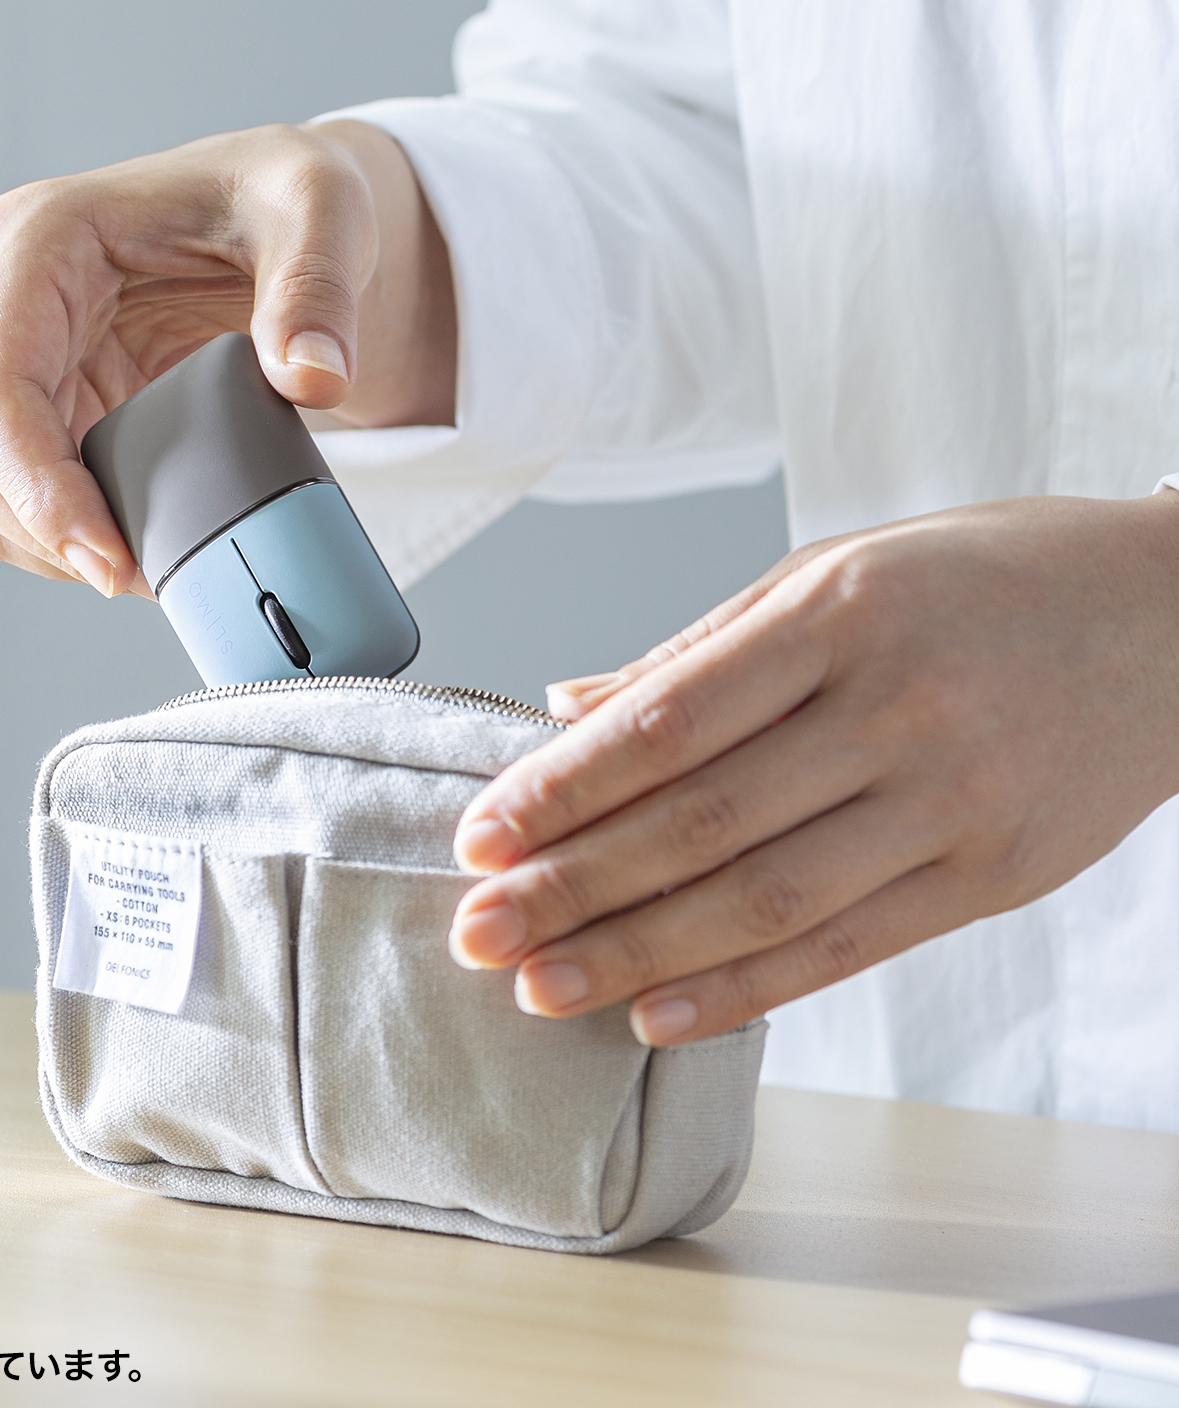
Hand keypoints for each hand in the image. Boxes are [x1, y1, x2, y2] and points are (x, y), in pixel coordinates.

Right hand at [0, 120, 453, 593]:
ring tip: (148, 569)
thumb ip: (318, 290)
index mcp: (38, 237)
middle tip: (143, 580)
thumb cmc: (282, 197)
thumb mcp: (322, 210)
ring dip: (49, 546)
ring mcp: (3, 352)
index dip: (39, 489)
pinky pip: (13, 495)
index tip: (110, 559)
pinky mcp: (32, 402)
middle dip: (46, 532)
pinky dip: (62, 537)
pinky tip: (132, 547)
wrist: (283, 220)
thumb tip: (311, 376)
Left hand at [447, 494, 1178, 1044]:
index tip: (481, 836)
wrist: (1170, 617)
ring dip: (638, 954)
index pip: (672, 719)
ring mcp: (952, 801)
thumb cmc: (981, 577)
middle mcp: (896, 711)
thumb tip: (569, 706)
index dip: (564, 787)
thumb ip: (700, 652)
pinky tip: (658, 1015)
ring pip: (766, 900)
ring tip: (539, 988)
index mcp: (840, 615)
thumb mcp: (834, 570)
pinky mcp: (993, 875)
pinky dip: (747, 990)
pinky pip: (851, 947)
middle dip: (574, 885)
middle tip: (477, 931)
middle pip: (702, 822)